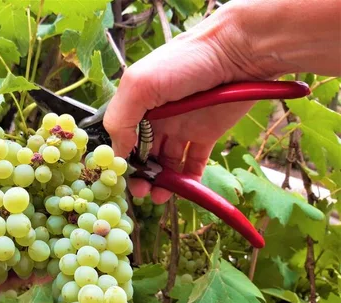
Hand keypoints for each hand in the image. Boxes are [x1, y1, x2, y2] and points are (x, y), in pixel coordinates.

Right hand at [104, 7, 270, 203]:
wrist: (238, 52)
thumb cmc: (185, 61)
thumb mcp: (140, 84)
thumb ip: (120, 118)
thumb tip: (118, 151)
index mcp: (136, 104)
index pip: (121, 138)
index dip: (121, 159)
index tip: (122, 178)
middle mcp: (156, 117)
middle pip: (143, 155)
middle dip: (140, 176)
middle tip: (142, 192)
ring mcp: (181, 127)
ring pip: (166, 163)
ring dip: (161, 182)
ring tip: (160, 196)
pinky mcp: (206, 133)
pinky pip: (194, 163)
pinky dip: (188, 180)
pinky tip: (184, 189)